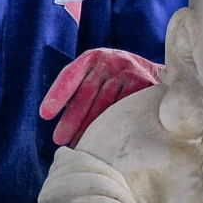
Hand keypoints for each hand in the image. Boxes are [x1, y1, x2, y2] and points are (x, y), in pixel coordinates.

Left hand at [40, 48, 161, 146]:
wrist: (157, 75)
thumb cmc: (116, 80)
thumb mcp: (98, 75)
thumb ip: (79, 88)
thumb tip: (60, 113)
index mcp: (93, 57)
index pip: (70, 75)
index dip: (57, 94)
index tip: (45, 115)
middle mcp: (110, 60)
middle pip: (86, 93)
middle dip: (72, 119)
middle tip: (59, 139)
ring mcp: (128, 72)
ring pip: (105, 104)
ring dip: (90, 127)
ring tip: (79, 146)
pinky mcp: (144, 85)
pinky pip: (125, 109)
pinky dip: (113, 126)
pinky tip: (104, 140)